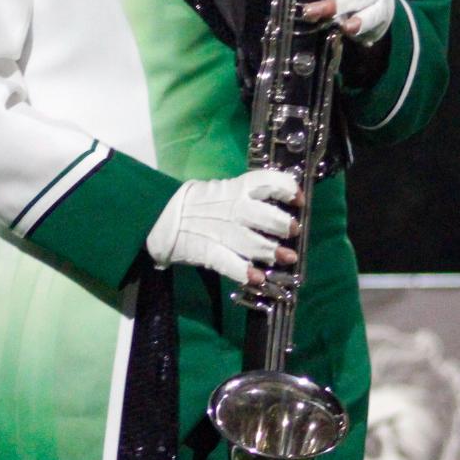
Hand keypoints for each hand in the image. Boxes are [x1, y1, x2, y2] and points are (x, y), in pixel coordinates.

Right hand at [145, 170, 300, 285]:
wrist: (160, 217)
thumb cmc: (200, 203)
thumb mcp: (223, 189)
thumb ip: (248, 195)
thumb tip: (281, 202)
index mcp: (235, 188)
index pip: (265, 181)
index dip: (286, 188)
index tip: (299, 199)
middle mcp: (231, 208)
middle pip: (261, 214)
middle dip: (281, 223)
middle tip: (293, 231)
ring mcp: (219, 231)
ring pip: (250, 241)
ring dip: (271, 251)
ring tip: (288, 258)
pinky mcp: (207, 251)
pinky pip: (228, 262)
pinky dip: (244, 271)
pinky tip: (258, 278)